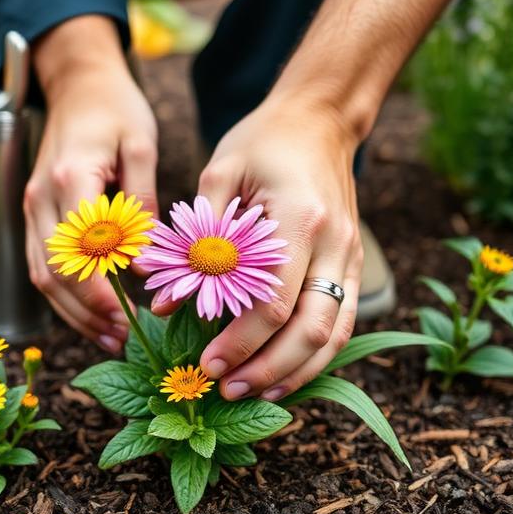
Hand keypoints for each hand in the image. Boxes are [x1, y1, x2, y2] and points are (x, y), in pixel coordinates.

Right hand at [25, 16, 158, 351]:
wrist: (77, 83)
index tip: (128, 318)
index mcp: (71, 179)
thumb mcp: (142, 147)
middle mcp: (41, 198)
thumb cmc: (116, 109)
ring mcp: (31, 207)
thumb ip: (143, 205)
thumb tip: (146, 265)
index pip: (78, 252)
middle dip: (87, 314)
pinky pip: (42, 264)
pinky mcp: (34, 213)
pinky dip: (64, 295)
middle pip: (53, 274)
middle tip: (123, 341)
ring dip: (73, 312)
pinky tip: (92, 315)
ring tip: (110, 338)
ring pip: (41, 276)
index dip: (99, 292)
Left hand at [170, 96, 362, 399]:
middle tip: (225, 390)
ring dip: (295, 373)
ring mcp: (349, 256)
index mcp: (299, 219)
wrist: (320, 118)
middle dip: (268, 369)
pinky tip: (284, 376)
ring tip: (254, 395)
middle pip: (310, 329)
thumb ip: (193, 241)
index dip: (239, 342)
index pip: (272, 301)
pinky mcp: (350, 264)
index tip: (206, 364)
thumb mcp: (217, 175)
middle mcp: (333, 243)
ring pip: (333, 335)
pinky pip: (341, 323)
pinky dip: (315, 356)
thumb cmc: (262, 142)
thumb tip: (162, 301)